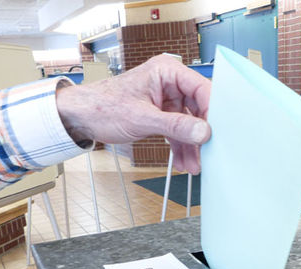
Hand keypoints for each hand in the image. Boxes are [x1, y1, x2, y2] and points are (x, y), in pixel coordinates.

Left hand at [56, 55, 210, 174]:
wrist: (82, 118)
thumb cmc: (103, 107)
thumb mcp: (142, 118)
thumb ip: (175, 126)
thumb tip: (202, 132)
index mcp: (167, 72)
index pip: (201, 88)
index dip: (213, 110)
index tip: (218, 131)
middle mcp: (170, 83)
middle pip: (199, 108)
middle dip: (202, 133)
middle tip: (209, 152)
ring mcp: (166, 99)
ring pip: (189, 123)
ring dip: (192, 145)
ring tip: (196, 164)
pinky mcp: (161, 114)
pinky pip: (178, 131)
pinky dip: (181, 147)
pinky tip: (185, 162)